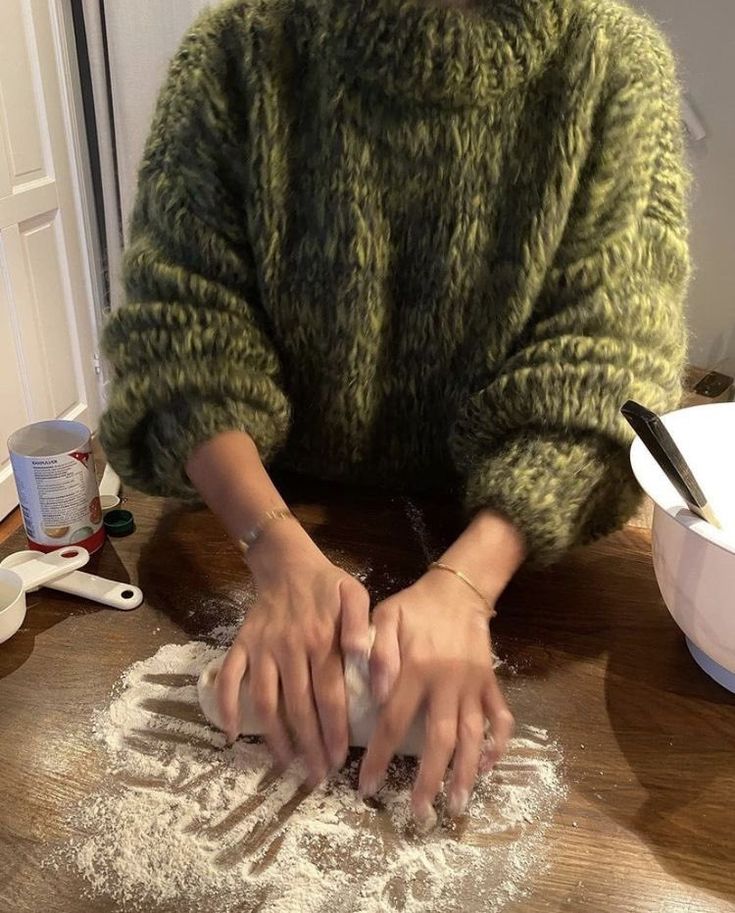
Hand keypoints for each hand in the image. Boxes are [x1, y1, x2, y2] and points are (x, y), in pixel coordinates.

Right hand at [215, 521, 369, 784]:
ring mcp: (262, 649)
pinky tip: (232, 734)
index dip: (333, 731)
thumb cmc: (326, 584)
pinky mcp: (241, 645)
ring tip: (286, 765)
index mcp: (320, 640)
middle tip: (316, 776)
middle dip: (309, 746)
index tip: (338, 760)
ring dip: (275, 737)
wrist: (286, 562)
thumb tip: (363, 656)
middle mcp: (289, 649)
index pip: (328, 695)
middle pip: (299, 707)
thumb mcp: (354, 593)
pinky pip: (230, 678)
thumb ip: (361, 624)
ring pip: (266, 701)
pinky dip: (228, 706)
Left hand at [358, 568, 512, 827]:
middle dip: (428, 780)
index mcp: (416, 669)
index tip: (366, 787)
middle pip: (439, 740)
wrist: (458, 589)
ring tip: (457, 804)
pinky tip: (488, 766)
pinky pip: (500, 717)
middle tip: (418, 813)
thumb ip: (378, 650)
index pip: (393, 722)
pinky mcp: (490, 683)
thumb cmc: (414, 607)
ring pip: (472, 736)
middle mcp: (446, 683)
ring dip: (466, 773)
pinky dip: (498, 743)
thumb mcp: (385, 615)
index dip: (378, 757)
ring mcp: (472, 685)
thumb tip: (375, 692)